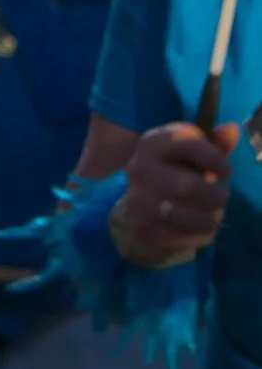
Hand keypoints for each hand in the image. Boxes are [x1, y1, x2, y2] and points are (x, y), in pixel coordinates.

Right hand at [116, 117, 237, 263]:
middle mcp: (139, 168)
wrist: (141, 201)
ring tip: (214, 213)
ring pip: (185, 216)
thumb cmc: (176, 169)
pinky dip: (199, 235)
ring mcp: (137, 200)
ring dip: (209, 217)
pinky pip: (180, 237)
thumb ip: (215, 143)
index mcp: (153, 143)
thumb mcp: (193, 151)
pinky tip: (201, 228)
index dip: (214, 158)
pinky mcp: (141, 228)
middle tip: (223, 196)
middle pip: (188, 187)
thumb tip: (232, 131)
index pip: (187, 144)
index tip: (226, 170)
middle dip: (215, 195)